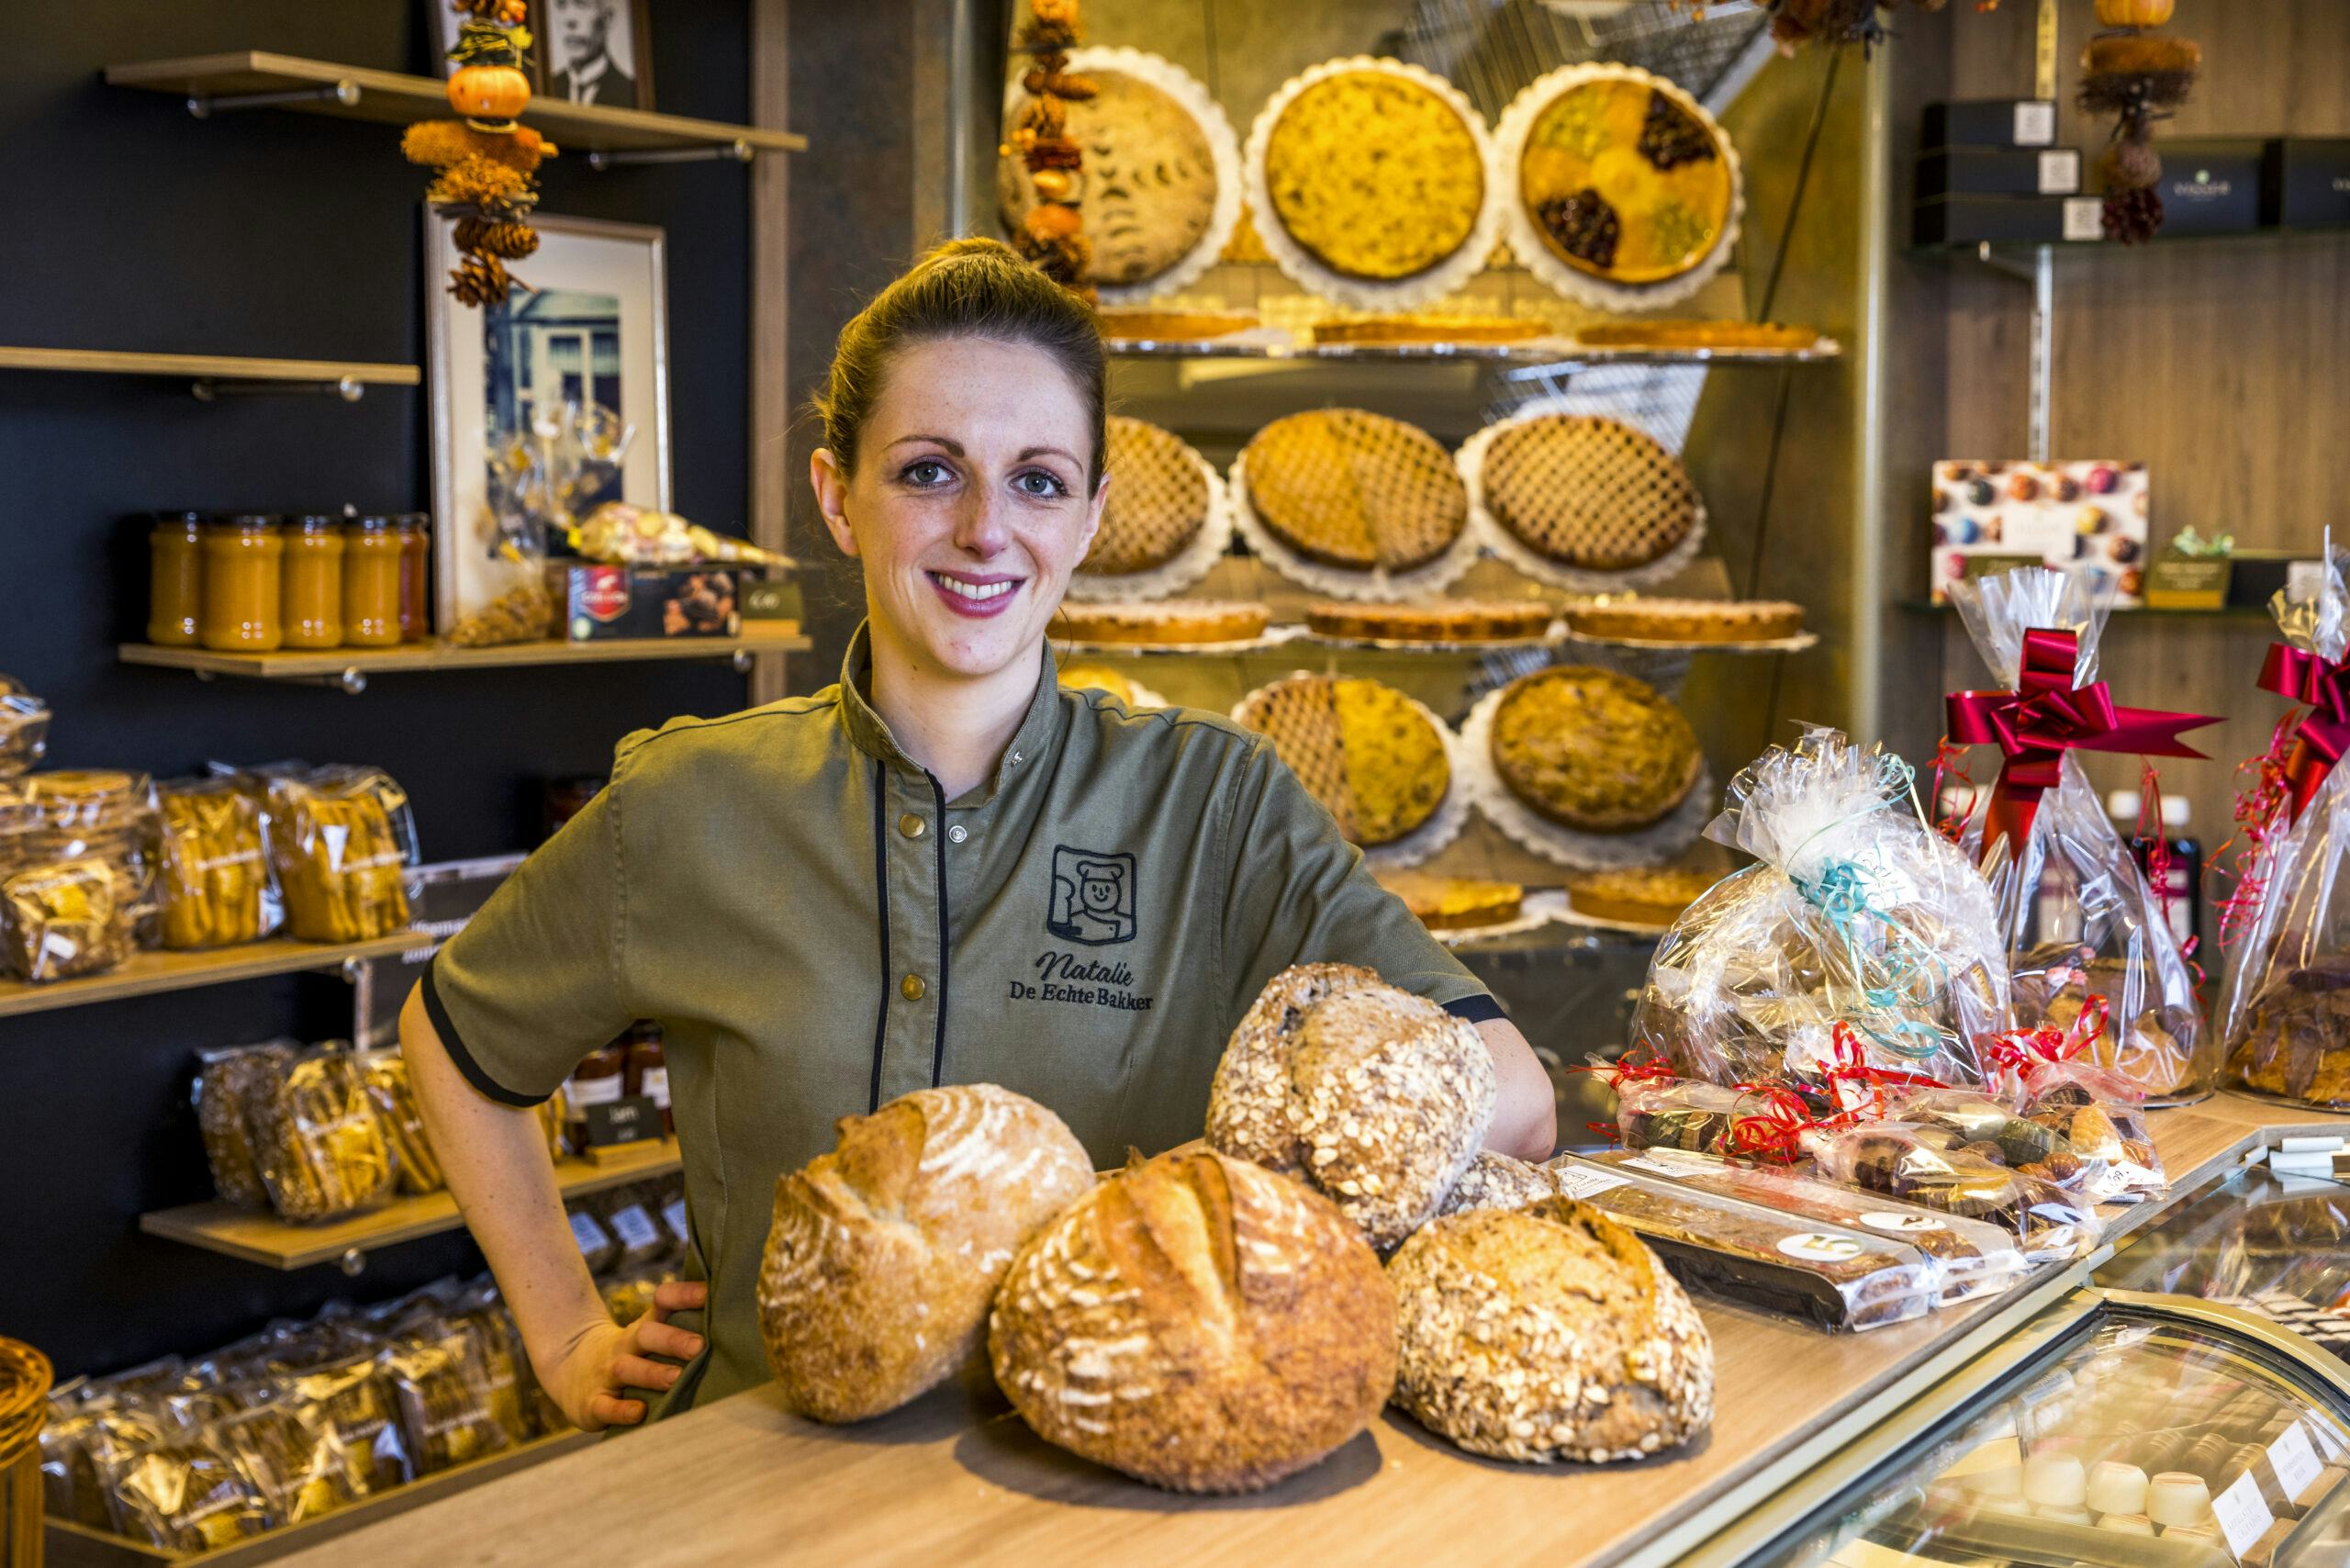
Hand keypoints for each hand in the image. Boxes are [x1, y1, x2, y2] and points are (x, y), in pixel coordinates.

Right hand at [538, 1280, 707, 1429]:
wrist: (568, 1369)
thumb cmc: (629, 1356)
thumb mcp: (647, 1339)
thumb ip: (679, 1334)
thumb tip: (733, 1329)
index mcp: (644, 1329)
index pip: (662, 1301)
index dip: (684, 1294)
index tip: (709, 1293)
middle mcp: (625, 1346)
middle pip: (647, 1334)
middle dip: (673, 1340)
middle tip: (699, 1347)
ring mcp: (606, 1373)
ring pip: (628, 1368)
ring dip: (653, 1373)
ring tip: (676, 1378)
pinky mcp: (592, 1402)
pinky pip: (606, 1406)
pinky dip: (622, 1410)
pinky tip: (639, 1413)